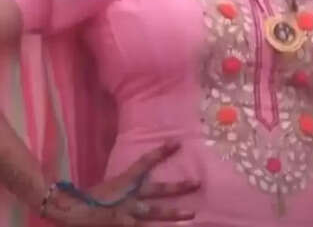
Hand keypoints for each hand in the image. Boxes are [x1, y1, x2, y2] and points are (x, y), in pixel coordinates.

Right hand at [42, 141, 198, 225]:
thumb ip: (127, 184)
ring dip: (173, 214)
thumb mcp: (110, 187)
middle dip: (178, 187)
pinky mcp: (121, 225)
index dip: (161, 152)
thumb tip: (141, 180)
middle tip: (197, 183)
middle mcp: (128, 196)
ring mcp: (126, 213)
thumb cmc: (86, 198)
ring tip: (192, 215)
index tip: (178, 142)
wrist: (66, 212)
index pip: (144, 163)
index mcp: (123, 182)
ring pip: (154, 213)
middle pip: (157, 189)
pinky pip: (141, 226)